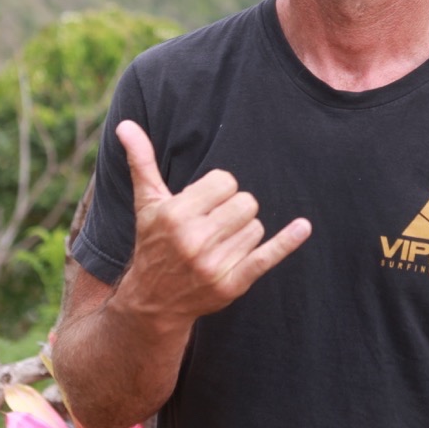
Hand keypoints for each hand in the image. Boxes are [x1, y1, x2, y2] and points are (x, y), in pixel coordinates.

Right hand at [113, 120, 310, 329]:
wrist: (152, 302)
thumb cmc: (153, 242)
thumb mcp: (147, 204)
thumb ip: (141, 162)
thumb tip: (125, 125)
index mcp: (175, 214)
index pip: (226, 181)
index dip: (219, 190)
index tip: (205, 205)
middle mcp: (193, 239)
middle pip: (246, 202)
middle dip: (234, 210)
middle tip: (215, 225)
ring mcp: (213, 264)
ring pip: (256, 227)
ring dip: (244, 232)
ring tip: (220, 244)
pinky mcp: (231, 284)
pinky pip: (266, 257)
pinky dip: (287, 242)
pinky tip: (303, 227)